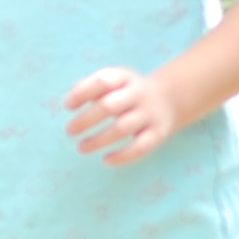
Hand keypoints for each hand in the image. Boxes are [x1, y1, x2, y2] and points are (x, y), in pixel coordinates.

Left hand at [66, 64, 182, 164]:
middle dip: (86, 120)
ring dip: (99, 140)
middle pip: (110, 106)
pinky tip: (106, 160)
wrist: (170, 98)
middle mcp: (138, 93)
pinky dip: (123, 156)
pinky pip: (140, 147)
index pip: (103, 81)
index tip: (69, 106)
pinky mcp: (158, 132)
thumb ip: (89, 87)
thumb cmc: (128, 91)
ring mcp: (150, 113)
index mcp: (124, 78)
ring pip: (122, 128)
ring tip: (81, 148)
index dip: (83, 93)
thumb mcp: (113, 81)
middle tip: (70, 131)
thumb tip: (70, 102)